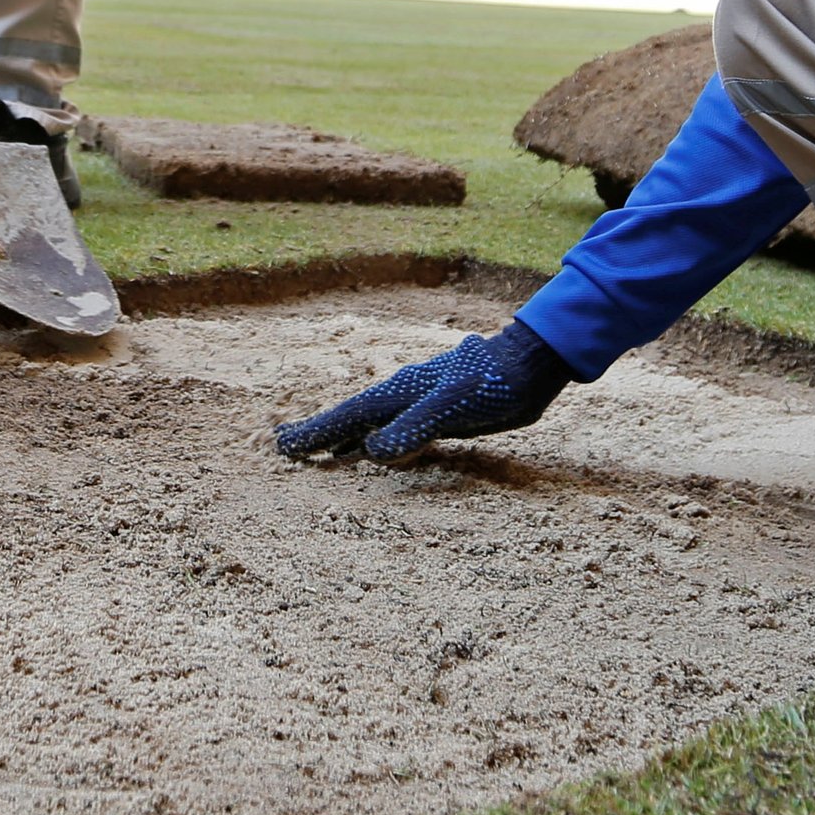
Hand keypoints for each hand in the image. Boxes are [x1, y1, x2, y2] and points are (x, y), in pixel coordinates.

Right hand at [274, 324, 571, 461]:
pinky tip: (370, 448)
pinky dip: (373, 439)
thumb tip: (369, 449)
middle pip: (350, 418)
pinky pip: (392, 429)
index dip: (316, 433)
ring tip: (316, 449)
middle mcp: (402, 396)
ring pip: (369, 423)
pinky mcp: (436, 414)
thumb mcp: (454, 405)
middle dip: (319, 432)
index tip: (283, 446)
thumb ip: (413, 426)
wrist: (531, 365)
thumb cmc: (495, 383)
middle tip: (284, 445)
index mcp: (399, 393)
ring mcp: (418, 404)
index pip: (347, 417)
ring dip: (342, 436)